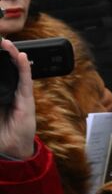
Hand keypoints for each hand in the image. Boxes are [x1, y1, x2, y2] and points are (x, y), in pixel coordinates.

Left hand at [0, 38, 35, 158]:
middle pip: (6, 69)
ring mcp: (20, 96)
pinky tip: (21, 57)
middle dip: (2, 55)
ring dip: (12, 56)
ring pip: (16, 71)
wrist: (10, 150)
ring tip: (6, 43)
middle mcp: (10, 92)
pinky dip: (24, 68)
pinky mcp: (26, 101)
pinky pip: (25, 81)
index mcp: (0, 94)